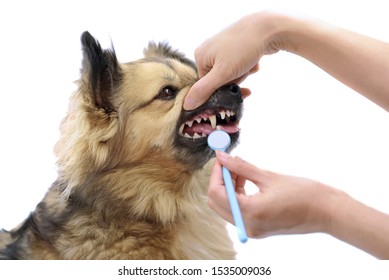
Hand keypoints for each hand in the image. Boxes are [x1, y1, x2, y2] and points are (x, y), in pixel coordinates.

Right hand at [184, 11, 282, 109]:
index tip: (234, 83)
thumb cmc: (243, 48)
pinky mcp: (235, 48)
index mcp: (200, 56)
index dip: (221, 88)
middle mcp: (208, 51)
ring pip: (231, 74)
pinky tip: (254, 60)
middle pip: (220, 80)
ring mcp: (222, 48)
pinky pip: (239, 66)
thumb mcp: (222, 73)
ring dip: (243, 73)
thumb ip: (204, 90)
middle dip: (235, 80)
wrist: (269, 28)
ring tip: (250, 63)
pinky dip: (248, 66)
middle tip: (243, 70)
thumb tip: (186, 105)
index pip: (206, 85)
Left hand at [208, 151, 335, 237]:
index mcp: (250, 212)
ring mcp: (252, 230)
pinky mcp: (258, 229)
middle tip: (230, 163)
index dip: (216, 173)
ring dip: (228, 187)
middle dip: (220, 181)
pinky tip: (247, 181)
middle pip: (217, 202)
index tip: (221, 157)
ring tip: (242, 170)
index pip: (216, 193)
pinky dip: (237, 196)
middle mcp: (247, 225)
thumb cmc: (303, 192)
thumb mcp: (269, 177)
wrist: (327, 212)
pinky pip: (237, 212)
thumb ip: (242, 167)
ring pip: (226, 207)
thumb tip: (222, 156)